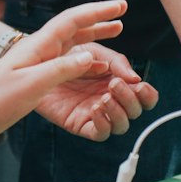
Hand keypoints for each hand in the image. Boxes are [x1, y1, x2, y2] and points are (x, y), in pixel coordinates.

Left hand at [0, 0, 135, 138]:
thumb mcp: (31, 82)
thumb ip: (61, 69)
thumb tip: (90, 58)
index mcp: (41, 44)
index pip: (75, 20)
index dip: (99, 11)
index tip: (121, 6)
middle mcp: (44, 48)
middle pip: (77, 28)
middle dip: (100, 20)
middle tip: (121, 13)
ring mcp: (41, 61)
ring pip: (75, 44)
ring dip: (96, 38)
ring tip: (114, 33)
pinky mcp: (38, 75)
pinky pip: (70, 63)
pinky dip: (88, 60)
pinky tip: (96, 67)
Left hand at [28, 40, 156, 141]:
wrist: (33, 64)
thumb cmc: (63, 54)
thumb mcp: (93, 49)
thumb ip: (116, 61)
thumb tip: (135, 78)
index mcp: (117, 80)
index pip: (143, 94)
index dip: (147, 93)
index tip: (139, 83)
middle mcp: (110, 98)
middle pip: (137, 110)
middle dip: (133, 100)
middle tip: (115, 85)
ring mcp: (96, 111)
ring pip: (122, 124)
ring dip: (118, 111)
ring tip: (103, 96)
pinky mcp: (80, 123)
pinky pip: (100, 132)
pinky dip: (103, 123)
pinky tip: (95, 109)